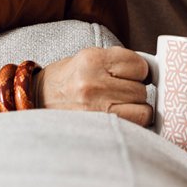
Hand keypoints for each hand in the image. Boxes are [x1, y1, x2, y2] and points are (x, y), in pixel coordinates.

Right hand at [36, 47, 152, 126]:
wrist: (33, 102)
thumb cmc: (65, 81)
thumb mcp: (86, 60)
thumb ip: (116, 63)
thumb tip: (153, 73)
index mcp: (92, 59)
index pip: (139, 64)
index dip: (139, 72)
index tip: (132, 76)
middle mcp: (94, 82)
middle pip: (142, 89)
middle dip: (136, 91)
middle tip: (119, 94)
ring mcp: (96, 107)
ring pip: (144, 109)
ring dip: (137, 109)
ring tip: (119, 107)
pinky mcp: (98, 127)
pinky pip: (135, 125)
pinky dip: (134, 123)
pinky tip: (120, 118)